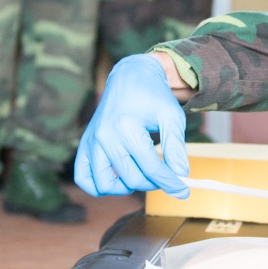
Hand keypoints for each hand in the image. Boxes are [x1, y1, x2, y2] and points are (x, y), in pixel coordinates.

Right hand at [74, 54, 192, 196]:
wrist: (130, 77)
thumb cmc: (153, 96)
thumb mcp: (172, 116)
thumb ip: (176, 148)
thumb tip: (180, 176)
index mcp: (127, 127)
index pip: (151, 167)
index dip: (170, 182)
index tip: (183, 191)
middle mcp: (105, 136)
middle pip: (132, 178)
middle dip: (153, 182)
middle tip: (165, 174)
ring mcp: (91, 142)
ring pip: (106, 184)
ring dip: (126, 188)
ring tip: (142, 176)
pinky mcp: (85, 145)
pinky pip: (84, 178)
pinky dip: (99, 186)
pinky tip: (117, 180)